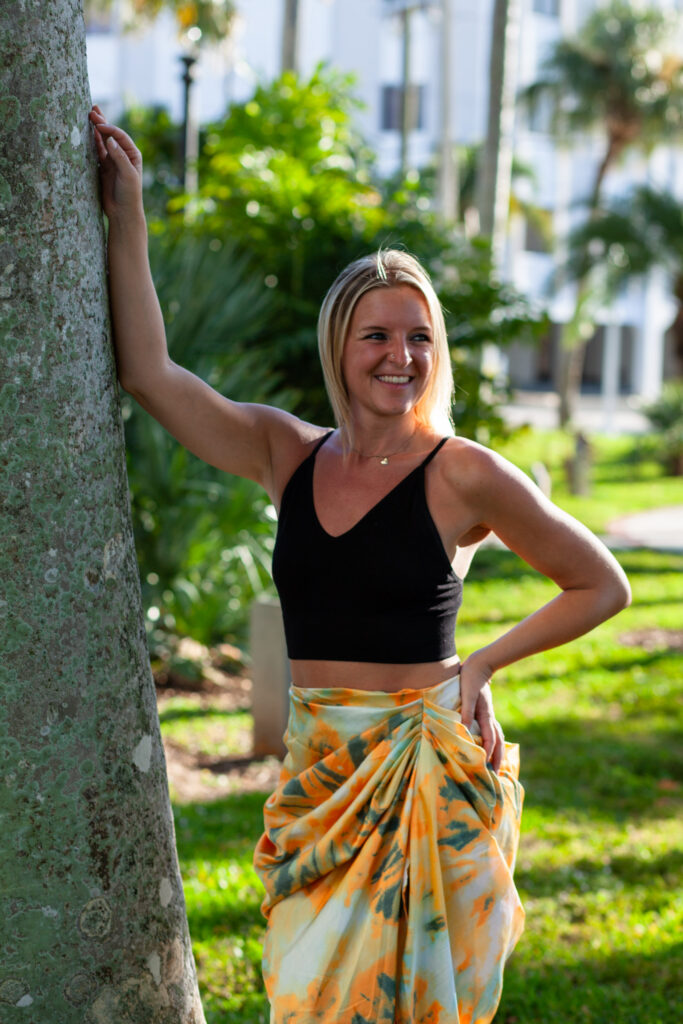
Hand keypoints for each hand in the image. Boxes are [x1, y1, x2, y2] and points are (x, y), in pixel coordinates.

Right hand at [88, 106, 143, 221]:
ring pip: (102, 142)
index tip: (98, 123)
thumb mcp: (128, 175)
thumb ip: (119, 157)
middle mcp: (122, 155)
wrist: (123, 212)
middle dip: (102, 123)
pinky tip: (86, 133)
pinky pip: (96, 153)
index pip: (120, 136)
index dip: (109, 128)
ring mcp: (112, 161)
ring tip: (88, 115)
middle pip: (111, 135)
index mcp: (132, 155)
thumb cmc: (130, 194)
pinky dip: (91, 143)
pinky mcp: (103, 169)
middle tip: (91, 110)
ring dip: (95, 130)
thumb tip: (110, 139)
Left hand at [459, 653, 504, 772]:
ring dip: (497, 752)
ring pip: (498, 738)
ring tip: (496, 767)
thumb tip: (465, 728)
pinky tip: (491, 748)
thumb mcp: (467, 694)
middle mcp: (489, 717)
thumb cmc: (470, 679)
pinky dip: (495, 743)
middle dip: (497, 758)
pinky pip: (493, 732)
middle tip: (495, 775)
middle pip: (497, 742)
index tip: (485, 765)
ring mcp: (489, 715)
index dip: (487, 752)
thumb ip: (467, 710)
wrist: (479, 666)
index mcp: (485, 715)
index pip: (489, 738)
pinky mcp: (486, 713)